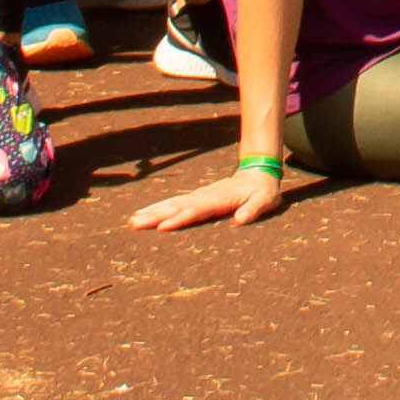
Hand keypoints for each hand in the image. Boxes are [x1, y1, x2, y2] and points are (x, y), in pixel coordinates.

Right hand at [130, 154, 304, 233]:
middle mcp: (204, 196)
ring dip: (153, 212)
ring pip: (172, 204)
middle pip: (177, 206)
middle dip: (156, 215)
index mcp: (219, 199)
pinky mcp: (196, 198)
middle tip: (136, 224)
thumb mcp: (265, 200)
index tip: (162, 227)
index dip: (180, 218)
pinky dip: (158, 208)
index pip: (196, 210)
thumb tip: (240, 219)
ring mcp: (198, 196)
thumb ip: (253, 209)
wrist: (258, 172)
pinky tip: (145, 214)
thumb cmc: (263, 191)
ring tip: (134, 220)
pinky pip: (174, 203)